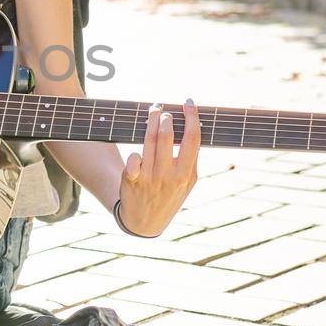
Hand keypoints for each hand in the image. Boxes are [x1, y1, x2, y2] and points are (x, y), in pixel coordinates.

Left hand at [118, 100, 199, 237]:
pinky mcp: (131, 180)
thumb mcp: (187, 182)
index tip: (189, 102)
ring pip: (149, 142)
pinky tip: (138, 149)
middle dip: (166, 117)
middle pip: (167, 136)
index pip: (193, 139)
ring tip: (153, 111)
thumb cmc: (169, 194)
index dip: (191, 117)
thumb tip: (193, 127)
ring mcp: (150, 178)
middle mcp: (169, 175)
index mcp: (186, 173)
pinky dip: (135, 153)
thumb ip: (191, 158)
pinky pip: (132, 161)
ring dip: (151, 122)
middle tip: (164, 109)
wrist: (145, 222)